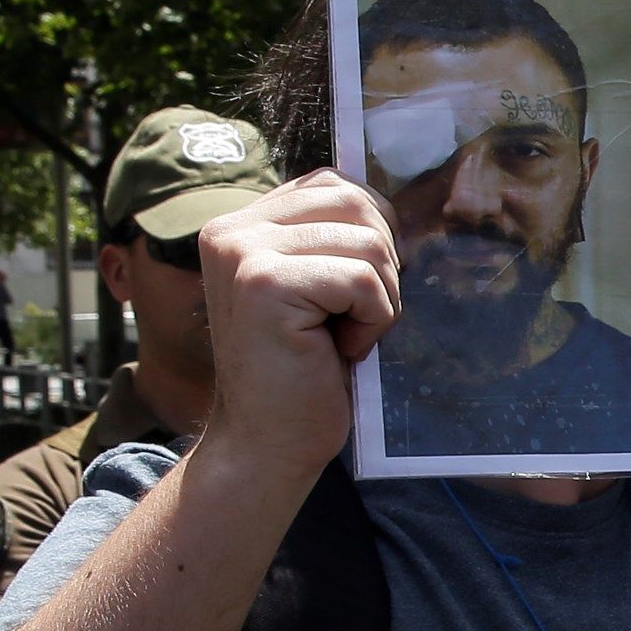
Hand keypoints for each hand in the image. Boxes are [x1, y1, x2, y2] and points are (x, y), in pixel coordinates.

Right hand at [196, 173, 401, 476]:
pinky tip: (339, 350)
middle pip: (356, 202)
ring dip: (378, 299)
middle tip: (352, 318)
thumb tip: (397, 203)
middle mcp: (232, 229)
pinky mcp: (263, 283)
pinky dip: (372, 321)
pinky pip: (362, 280)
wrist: (267, 445)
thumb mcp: (318, 290)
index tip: (355, 291)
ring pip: (368, 241)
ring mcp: (243, 253)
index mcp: (242, 224)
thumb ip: (332, 239)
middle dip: (380, 264)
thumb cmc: (304, 374)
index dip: (370, 233)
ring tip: (341, 337)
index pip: (333, 185)